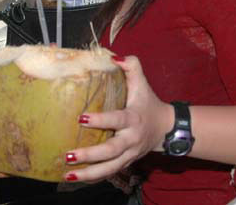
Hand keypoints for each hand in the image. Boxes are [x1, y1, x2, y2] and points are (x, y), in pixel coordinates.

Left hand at [63, 56, 171, 182]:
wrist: (166, 128)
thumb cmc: (148, 103)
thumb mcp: (143, 83)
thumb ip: (131, 66)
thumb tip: (114, 56)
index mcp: (134, 118)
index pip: (117, 120)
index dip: (101, 120)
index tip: (81, 118)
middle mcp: (131, 139)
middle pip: (111, 150)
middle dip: (90, 155)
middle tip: (69, 155)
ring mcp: (129, 154)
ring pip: (109, 168)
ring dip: (89, 173)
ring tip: (68, 174)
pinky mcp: (125, 163)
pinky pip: (109, 173)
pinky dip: (93, 178)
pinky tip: (75, 179)